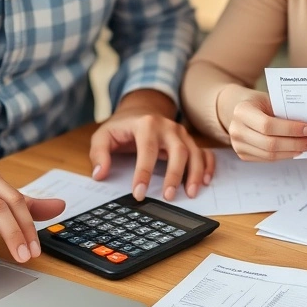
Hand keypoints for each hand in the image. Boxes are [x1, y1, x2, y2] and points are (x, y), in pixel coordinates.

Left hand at [91, 90, 215, 201]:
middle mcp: (168, 127)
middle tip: (169, 197)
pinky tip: (205, 182)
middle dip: (175, 175)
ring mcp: (182, 133)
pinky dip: (208, 167)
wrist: (141, 109)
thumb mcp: (103, 135)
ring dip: (195, 174)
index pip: (147, 150)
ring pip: (194, 152)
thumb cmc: (122, 127)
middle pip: (178, 150)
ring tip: (190, 193)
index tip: (139, 193)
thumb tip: (100, 174)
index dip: (144, 173)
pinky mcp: (190, 140)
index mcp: (146, 124)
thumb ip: (99, 154)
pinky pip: (205, 152)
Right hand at [219, 85, 306, 160]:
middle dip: (295, 143)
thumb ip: (284, 111)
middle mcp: (236, 129)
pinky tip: (295, 150)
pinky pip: (267, 158)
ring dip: (292, 152)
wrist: (236, 109)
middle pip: (270, 144)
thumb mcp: (268, 100)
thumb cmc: (256, 103)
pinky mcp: (242, 154)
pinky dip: (284, 155)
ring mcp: (237, 145)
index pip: (268, 125)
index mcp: (242, 111)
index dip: (291, 129)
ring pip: (269, 155)